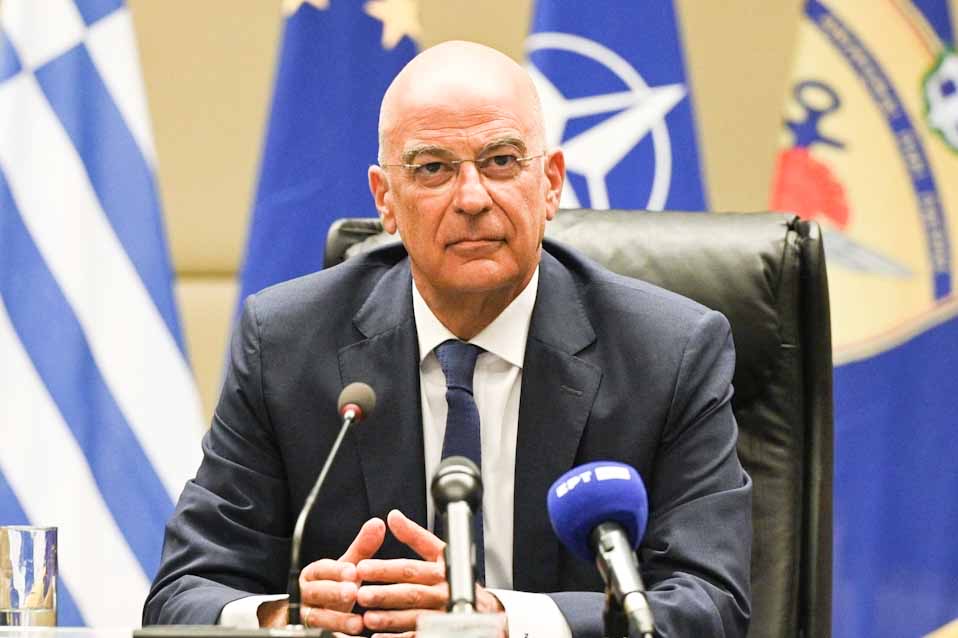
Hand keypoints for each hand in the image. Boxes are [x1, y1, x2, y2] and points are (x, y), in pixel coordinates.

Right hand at [297, 517, 386, 633]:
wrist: (313, 614)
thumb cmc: (335, 586)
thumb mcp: (347, 569)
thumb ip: (361, 549)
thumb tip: (378, 523)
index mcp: (313, 574)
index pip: (321, 569)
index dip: (337, 570)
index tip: (354, 572)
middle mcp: (306, 594)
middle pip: (316, 593)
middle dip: (334, 593)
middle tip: (353, 593)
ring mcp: (307, 616)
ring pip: (317, 618)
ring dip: (337, 621)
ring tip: (358, 624)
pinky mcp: (312, 633)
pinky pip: (321, 635)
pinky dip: (337, 637)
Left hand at [356, 509, 503, 635]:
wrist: (484, 611)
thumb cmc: (455, 578)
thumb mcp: (440, 553)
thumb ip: (415, 536)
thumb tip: (393, 516)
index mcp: (441, 570)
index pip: (411, 568)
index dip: (386, 568)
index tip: (362, 567)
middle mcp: (444, 593)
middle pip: (413, 594)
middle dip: (386, 594)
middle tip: (361, 594)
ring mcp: (443, 615)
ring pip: (415, 618)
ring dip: (390, 619)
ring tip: (367, 618)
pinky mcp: (442, 632)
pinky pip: (418, 636)